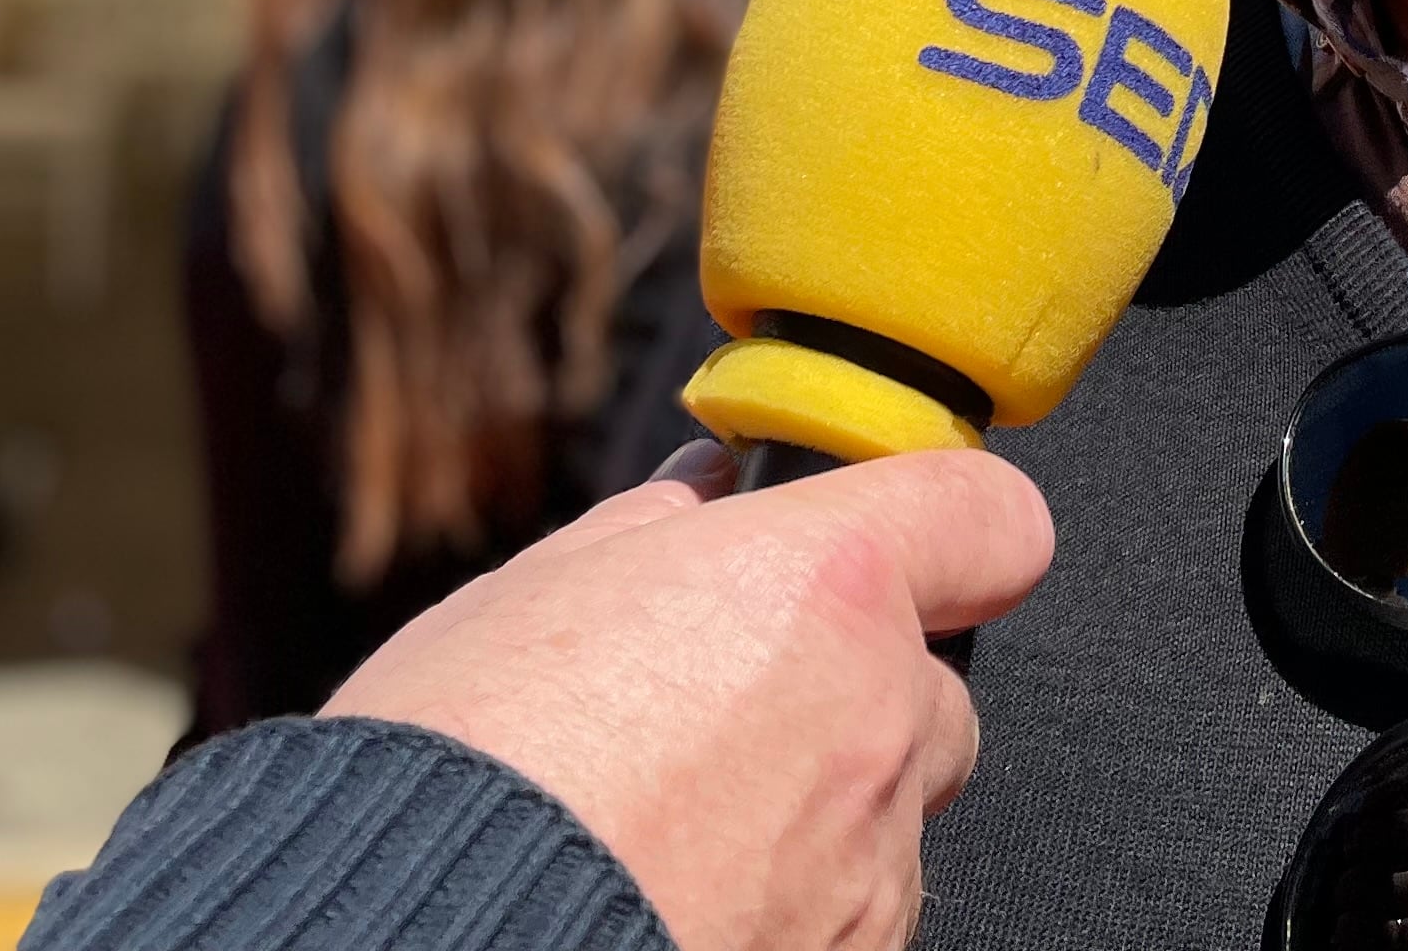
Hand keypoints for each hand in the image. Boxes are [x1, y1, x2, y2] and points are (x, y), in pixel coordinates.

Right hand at [326, 445, 1053, 950]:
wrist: (416, 944)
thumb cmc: (460, 776)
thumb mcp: (533, 597)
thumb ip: (654, 535)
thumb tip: (696, 502)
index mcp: (825, 590)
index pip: (991, 515)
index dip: (949, 526)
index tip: (910, 543)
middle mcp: (878, 722)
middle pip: (931, 687)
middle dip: (854, 699)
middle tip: (722, 727)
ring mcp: (875, 869)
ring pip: (892, 820)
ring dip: (819, 819)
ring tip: (673, 836)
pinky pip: (852, 925)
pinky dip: (792, 916)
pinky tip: (684, 904)